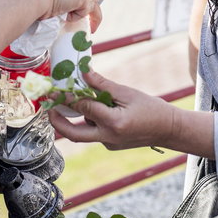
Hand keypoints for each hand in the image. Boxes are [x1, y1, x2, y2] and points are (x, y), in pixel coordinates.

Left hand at [47, 71, 177, 150]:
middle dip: (57, 122)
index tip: (56, 88)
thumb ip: (103, 85)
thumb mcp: (128, 93)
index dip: (68, 97)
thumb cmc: (152, 109)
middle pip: (74, 134)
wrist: (168, 130)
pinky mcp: (110, 145)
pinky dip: (89, 121)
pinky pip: (94, 133)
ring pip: (84, 133)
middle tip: (48, 107)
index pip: (84, 108)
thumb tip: (84, 73)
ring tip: (68, 102)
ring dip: (74, 120)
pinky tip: (93, 108)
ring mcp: (108, 144)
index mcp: (114, 123)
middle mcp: (108, 138)